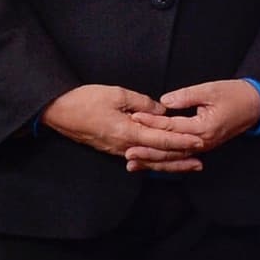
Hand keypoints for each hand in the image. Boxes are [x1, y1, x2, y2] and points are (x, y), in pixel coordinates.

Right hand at [46, 84, 197, 164]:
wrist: (59, 112)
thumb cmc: (85, 100)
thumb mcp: (117, 94)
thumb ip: (142, 104)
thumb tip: (161, 111)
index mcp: (127, 132)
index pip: (161, 140)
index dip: (182, 141)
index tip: (199, 141)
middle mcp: (124, 146)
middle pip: (158, 156)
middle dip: (181, 158)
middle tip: (201, 159)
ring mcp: (118, 150)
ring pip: (150, 160)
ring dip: (170, 164)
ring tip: (188, 165)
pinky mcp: (112, 149)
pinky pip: (139, 158)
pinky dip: (154, 161)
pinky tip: (163, 162)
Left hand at [134, 79, 259, 170]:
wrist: (255, 105)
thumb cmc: (234, 95)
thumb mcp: (209, 90)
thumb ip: (185, 96)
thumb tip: (164, 102)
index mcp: (203, 128)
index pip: (171, 127)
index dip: (152, 122)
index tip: (134, 117)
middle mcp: (202, 142)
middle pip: (170, 150)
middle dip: (147, 151)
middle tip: (127, 152)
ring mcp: (203, 147)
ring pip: (174, 159)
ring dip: (153, 161)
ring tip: (133, 163)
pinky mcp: (202, 147)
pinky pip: (180, 157)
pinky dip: (164, 161)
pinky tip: (150, 163)